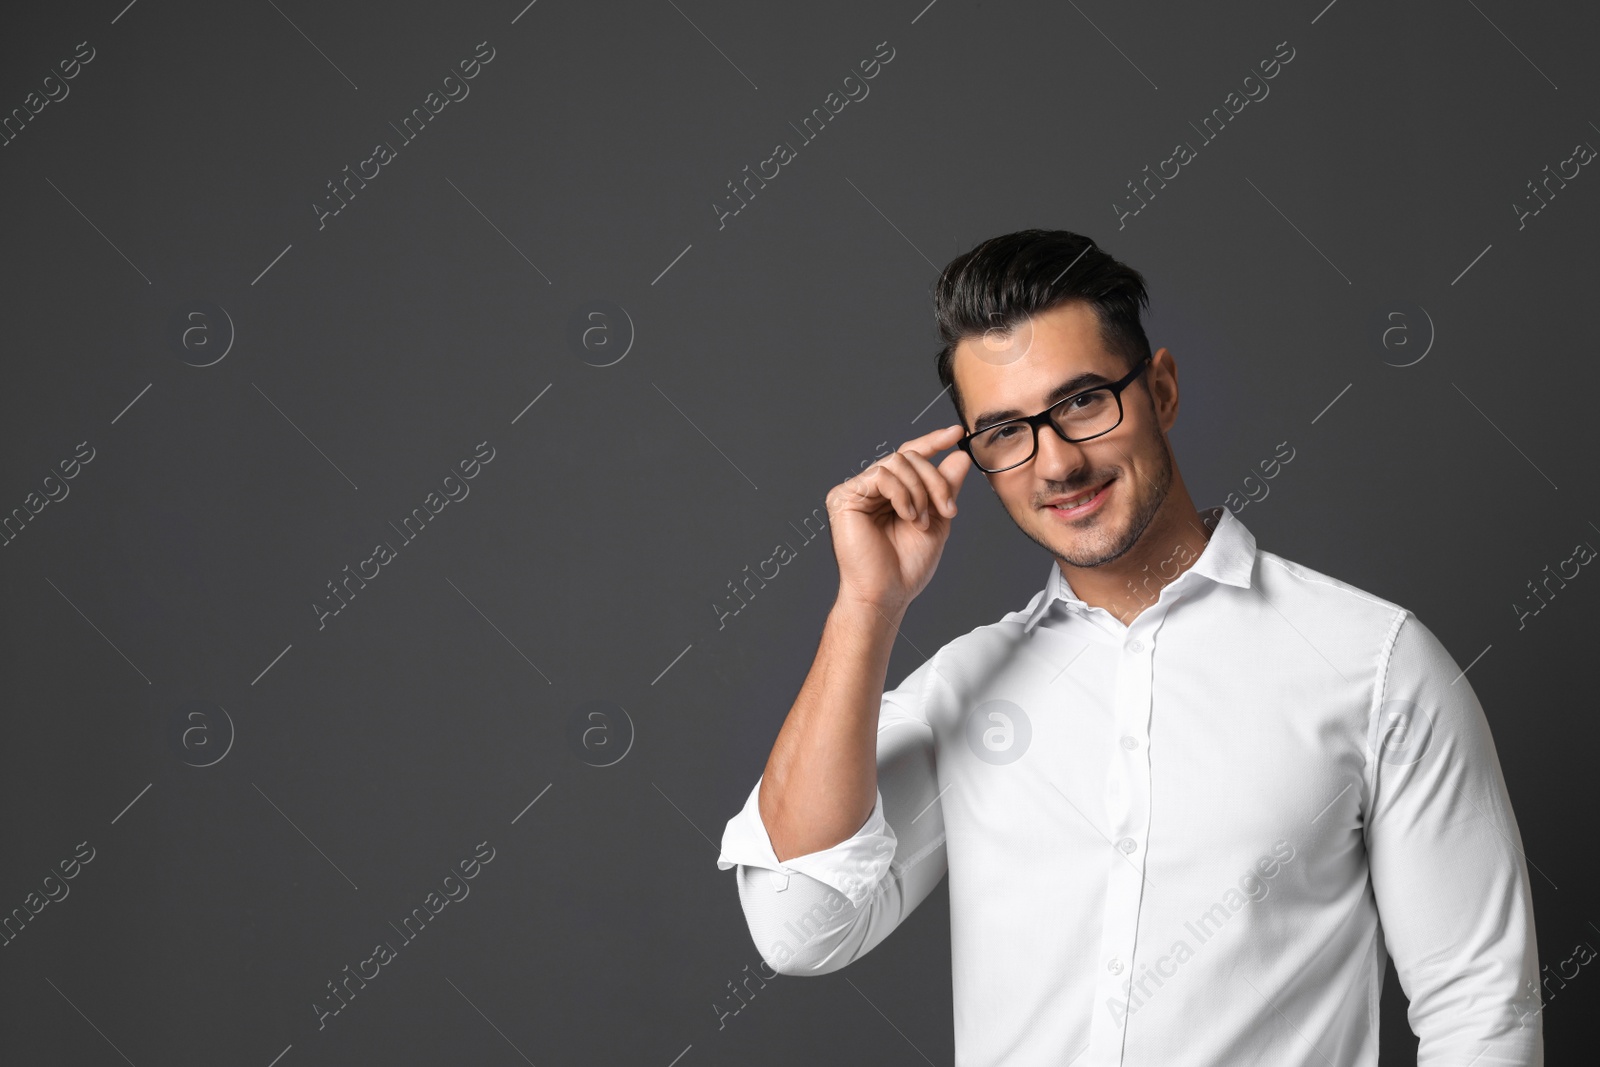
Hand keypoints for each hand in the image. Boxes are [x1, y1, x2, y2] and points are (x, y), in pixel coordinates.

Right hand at [824, 424, 973, 616]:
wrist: (887, 592)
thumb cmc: (907, 565)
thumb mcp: (937, 520)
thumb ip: (945, 488)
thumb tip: (959, 456)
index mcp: (892, 493)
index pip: (911, 456)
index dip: (934, 441)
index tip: (958, 433)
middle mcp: (872, 488)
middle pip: (909, 457)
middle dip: (934, 481)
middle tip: (946, 510)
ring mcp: (857, 491)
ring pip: (897, 462)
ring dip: (919, 491)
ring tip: (920, 521)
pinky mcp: (844, 497)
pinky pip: (880, 475)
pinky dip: (901, 494)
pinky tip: (906, 515)